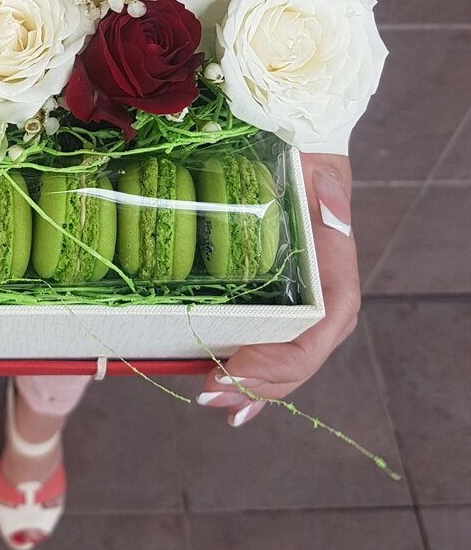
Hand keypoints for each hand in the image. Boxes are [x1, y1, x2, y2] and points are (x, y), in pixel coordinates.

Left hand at [195, 153, 357, 425]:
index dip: (284, 356)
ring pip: (284, 359)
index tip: (239, 364)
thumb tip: (330, 209)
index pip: (322, 326)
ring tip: (215, 399)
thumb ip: (326, 187)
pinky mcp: (272, 302)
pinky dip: (249, 374)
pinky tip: (225, 395)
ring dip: (252, 387)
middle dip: (260, 383)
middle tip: (213, 394)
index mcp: (335, 270)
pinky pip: (267, 345)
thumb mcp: (315, 166)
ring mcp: (298, 304)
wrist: (295, 150)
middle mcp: (323, 297)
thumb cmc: (302, 160)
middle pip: (300, 355)